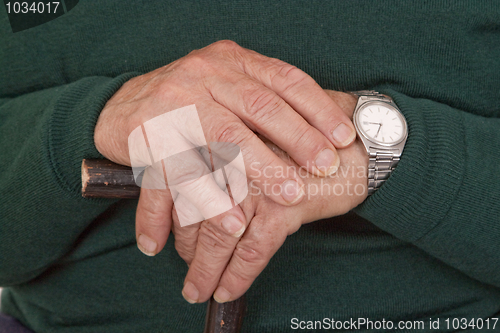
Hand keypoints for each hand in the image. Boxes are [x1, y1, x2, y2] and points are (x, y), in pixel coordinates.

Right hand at [94, 40, 355, 255]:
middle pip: (259, 107)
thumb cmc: (185, 102)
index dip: (317, 108)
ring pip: (223, 140)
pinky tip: (227, 227)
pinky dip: (201, 202)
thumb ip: (260, 98)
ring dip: (257, 173)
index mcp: (230, 62)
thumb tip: (318, 131)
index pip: (284, 80)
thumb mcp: (224, 86)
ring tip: (289, 201)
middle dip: (297, 141)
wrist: (117, 106)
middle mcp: (203, 76)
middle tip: (325, 169)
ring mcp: (174, 103)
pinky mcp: (147, 135)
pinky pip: (179, 173)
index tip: (344, 137)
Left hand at [175, 91, 367, 303]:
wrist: (361, 140)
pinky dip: (239, 275)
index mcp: (224, 140)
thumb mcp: (266, 137)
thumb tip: (210, 185)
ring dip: (206, 268)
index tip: (168, 236)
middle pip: (196, 212)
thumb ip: (236, 157)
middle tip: (185, 268)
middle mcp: (234, 160)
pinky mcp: (281, 206)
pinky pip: (252, 251)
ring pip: (219, 235)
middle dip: (187, 248)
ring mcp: (255, 183)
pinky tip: (228, 290)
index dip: (172, 216)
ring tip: (197, 289)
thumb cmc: (313, 137)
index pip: (185, 184)